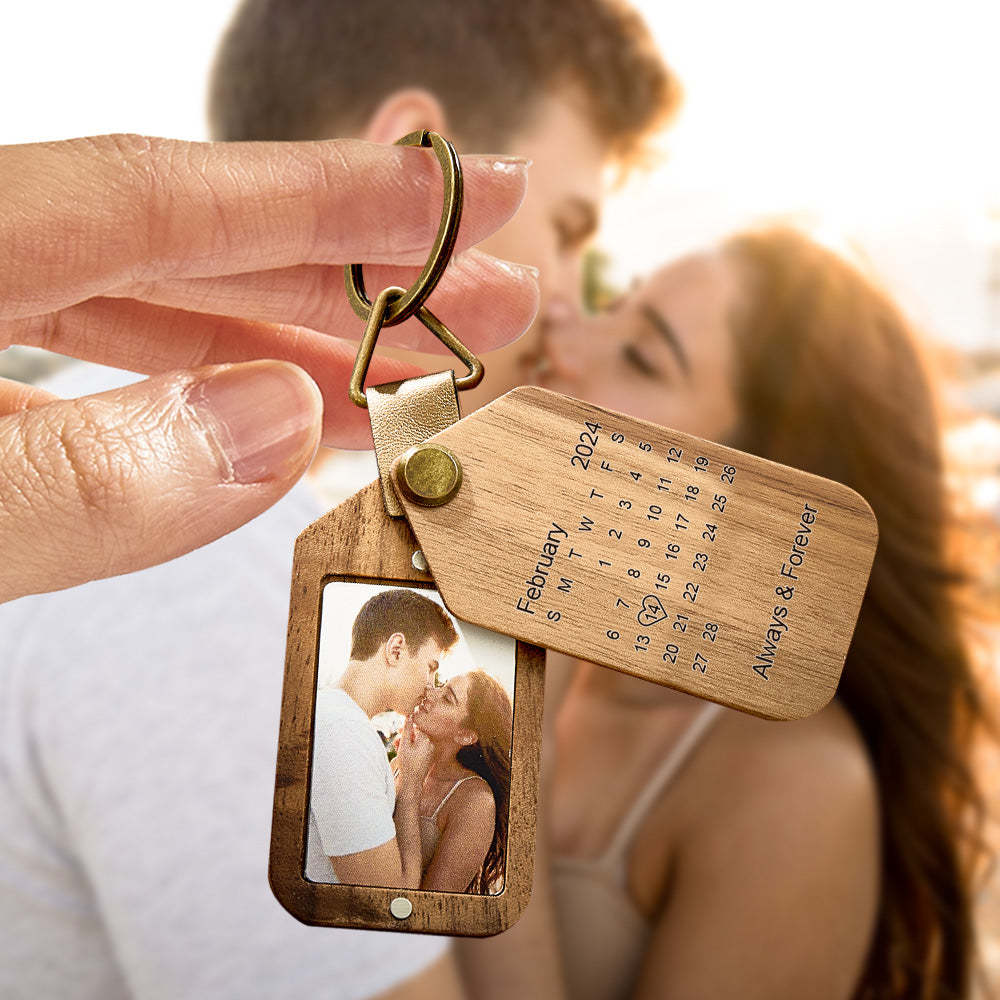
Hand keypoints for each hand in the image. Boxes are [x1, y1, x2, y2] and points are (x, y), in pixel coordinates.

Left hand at [0, 135, 534, 601]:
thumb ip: (92, 479)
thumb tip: (277, 421)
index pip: (166, 197)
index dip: (330, 196)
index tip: (464, 199)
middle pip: (185, 249)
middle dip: (353, 277)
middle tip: (488, 302)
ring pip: (145, 319)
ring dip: (290, 347)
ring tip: (407, 379)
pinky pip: (95, 385)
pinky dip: (193, 408)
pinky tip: (276, 430)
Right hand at [395, 716, 435, 788]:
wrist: (411, 782)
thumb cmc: (407, 763)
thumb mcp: (404, 744)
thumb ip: (406, 729)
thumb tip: (409, 716)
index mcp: (426, 739)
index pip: (416, 727)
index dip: (406, 729)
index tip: (398, 731)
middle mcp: (430, 744)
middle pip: (416, 735)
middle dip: (405, 737)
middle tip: (395, 741)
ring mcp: (429, 751)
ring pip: (416, 742)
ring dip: (406, 743)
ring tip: (396, 748)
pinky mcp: (427, 757)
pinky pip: (419, 749)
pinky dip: (411, 749)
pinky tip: (402, 753)